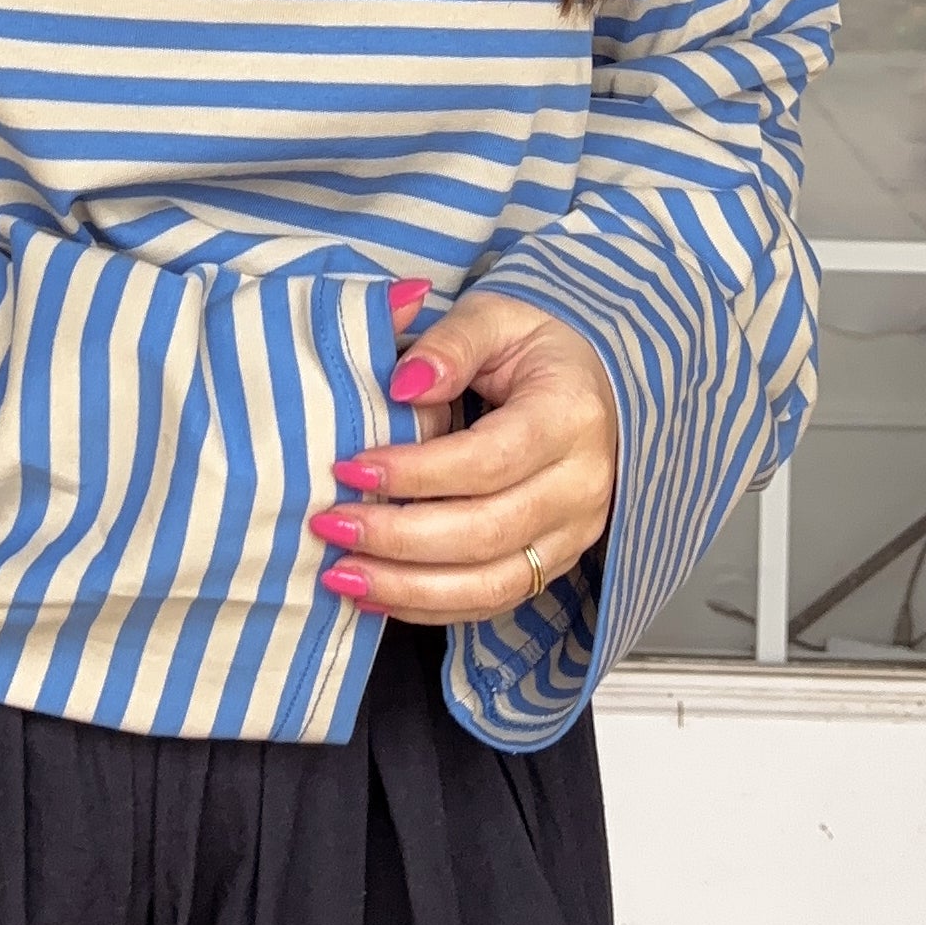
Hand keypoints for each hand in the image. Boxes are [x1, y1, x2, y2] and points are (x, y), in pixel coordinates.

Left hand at [311, 290, 618, 624]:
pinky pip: (492, 601)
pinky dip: (430, 607)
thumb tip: (405, 384)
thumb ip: (450, 343)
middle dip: (399, 538)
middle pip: (486, 532)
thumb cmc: (536, 347)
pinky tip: (376, 595)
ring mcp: (572, 534)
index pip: (488, 460)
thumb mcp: (496, 317)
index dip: (416, 473)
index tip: (352, 468)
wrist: (594, 383)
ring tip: (341, 575)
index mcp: (569, 417)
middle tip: (330, 526)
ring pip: (490, 584)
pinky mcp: (554, 564)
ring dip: (408, 587)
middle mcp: (580, 486)